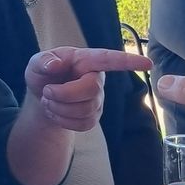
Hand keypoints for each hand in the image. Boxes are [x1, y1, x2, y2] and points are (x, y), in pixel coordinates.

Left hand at [23, 46, 150, 132]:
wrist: (42, 97)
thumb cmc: (44, 74)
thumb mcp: (36, 63)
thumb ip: (43, 61)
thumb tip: (55, 64)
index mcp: (86, 60)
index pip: (110, 59)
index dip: (128, 61)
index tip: (147, 63)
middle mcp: (96, 79)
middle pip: (91, 90)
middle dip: (64, 95)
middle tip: (47, 92)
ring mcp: (98, 99)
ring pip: (85, 111)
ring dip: (59, 108)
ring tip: (49, 100)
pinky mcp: (94, 116)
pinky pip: (83, 125)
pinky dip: (62, 120)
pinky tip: (56, 112)